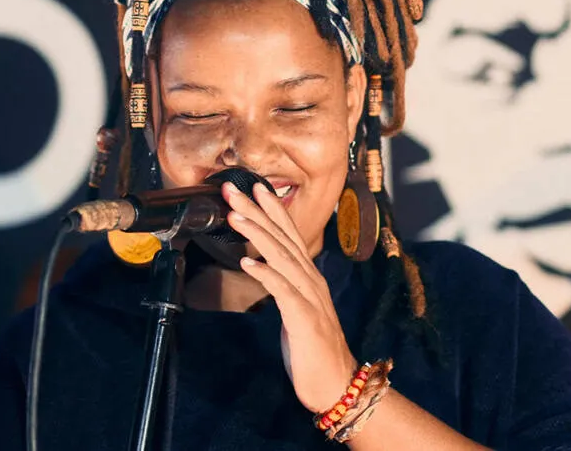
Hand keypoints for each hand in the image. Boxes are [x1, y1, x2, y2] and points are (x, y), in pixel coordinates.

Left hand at [222, 181, 357, 413]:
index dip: (272, 209)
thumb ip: (286, 287)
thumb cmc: (313, 349)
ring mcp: (310, 298)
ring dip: (258, 233)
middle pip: (283, 238)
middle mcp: (311, 280)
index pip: (289, 235)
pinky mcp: (304, 318)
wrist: (337, 384)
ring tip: (235, 215)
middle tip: (233, 189)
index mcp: (309, 277)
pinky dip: (266, 273)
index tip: (253, 187)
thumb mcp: (297, 310)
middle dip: (258, 211)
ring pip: (282, 257)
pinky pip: (283, 291)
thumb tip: (265, 268)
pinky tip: (248, 261)